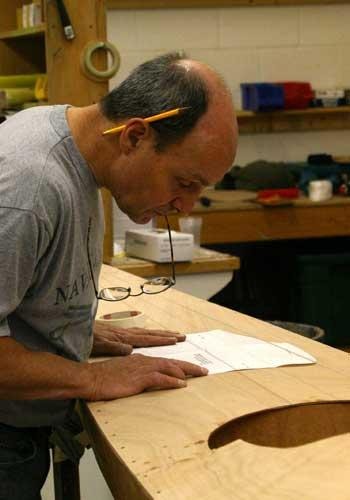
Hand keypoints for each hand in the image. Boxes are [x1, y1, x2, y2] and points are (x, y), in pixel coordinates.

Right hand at [86, 354, 207, 400]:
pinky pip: (161, 378)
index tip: (189, 368)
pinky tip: (182, 384)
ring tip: (199, 375)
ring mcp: (142, 368)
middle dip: (189, 366)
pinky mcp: (139, 378)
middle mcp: (143, 361)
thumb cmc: (103, 378)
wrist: (90, 378)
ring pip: (170, 367)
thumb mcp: (121, 373)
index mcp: (139, 359)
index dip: (178, 364)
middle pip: (171, 361)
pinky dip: (173, 380)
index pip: (163, 361)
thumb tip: (143, 379)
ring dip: (186, 371)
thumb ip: (134, 374)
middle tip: (203, 371)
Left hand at [92, 322, 185, 355]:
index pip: (147, 339)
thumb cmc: (87, 340)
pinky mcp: (120, 334)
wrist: (76, 331)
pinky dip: (150, 334)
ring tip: (173, 335)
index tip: (176, 340)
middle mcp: (127, 333)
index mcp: (125, 337)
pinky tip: (151, 336)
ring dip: (161, 334)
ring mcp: (124, 333)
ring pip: (147, 333)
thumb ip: (114, 347)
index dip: (162, 340)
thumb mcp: (99, 345)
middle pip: (151, 334)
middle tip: (182, 336)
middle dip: (167, 335)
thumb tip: (130, 349)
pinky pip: (140, 333)